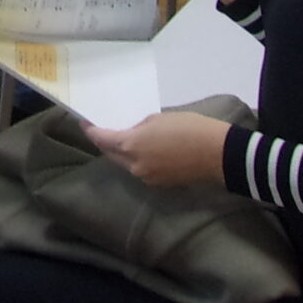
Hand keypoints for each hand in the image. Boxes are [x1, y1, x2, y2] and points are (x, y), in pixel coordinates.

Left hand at [84, 111, 230, 187]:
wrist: (217, 154)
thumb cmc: (188, 128)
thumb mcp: (159, 119)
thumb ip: (139, 127)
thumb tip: (133, 134)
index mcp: (130, 146)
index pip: (102, 140)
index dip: (91, 131)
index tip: (84, 123)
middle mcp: (133, 165)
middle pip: (111, 154)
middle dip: (105, 143)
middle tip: (103, 130)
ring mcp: (146, 177)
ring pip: (126, 164)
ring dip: (122, 152)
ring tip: (125, 138)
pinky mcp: (160, 183)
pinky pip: (141, 169)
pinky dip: (138, 160)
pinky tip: (145, 150)